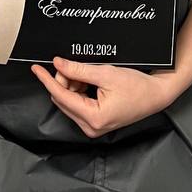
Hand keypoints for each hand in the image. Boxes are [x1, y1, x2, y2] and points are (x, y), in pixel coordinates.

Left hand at [31, 58, 174, 138]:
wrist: (155, 95)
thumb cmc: (137, 87)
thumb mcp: (106, 74)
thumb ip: (79, 70)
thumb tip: (58, 64)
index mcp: (93, 118)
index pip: (61, 96)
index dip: (47, 79)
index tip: (36, 68)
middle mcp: (90, 127)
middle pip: (63, 99)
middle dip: (63, 80)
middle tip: (70, 64)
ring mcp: (92, 127)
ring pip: (68, 102)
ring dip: (71, 85)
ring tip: (85, 74)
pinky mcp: (94, 123)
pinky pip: (77, 105)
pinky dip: (77, 91)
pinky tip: (87, 82)